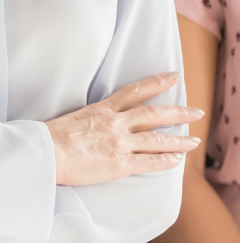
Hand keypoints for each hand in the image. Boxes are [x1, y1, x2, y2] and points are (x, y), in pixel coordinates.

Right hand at [46, 72, 202, 185]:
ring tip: (194, 141)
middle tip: (196, 111)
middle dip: (178, 112)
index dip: (157, 83)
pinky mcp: (120, 164)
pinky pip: (150, 162)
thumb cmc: (52, 136)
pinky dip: (166, 160)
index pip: (135, 91)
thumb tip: (99, 122)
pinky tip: (177, 160)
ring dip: (179, 140)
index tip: (173, 77)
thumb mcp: (74, 117)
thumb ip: (92, 118)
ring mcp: (119, 143)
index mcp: (102, 109)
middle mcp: (115, 123)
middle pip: (153, 115)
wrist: (46, 152)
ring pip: (157, 139)